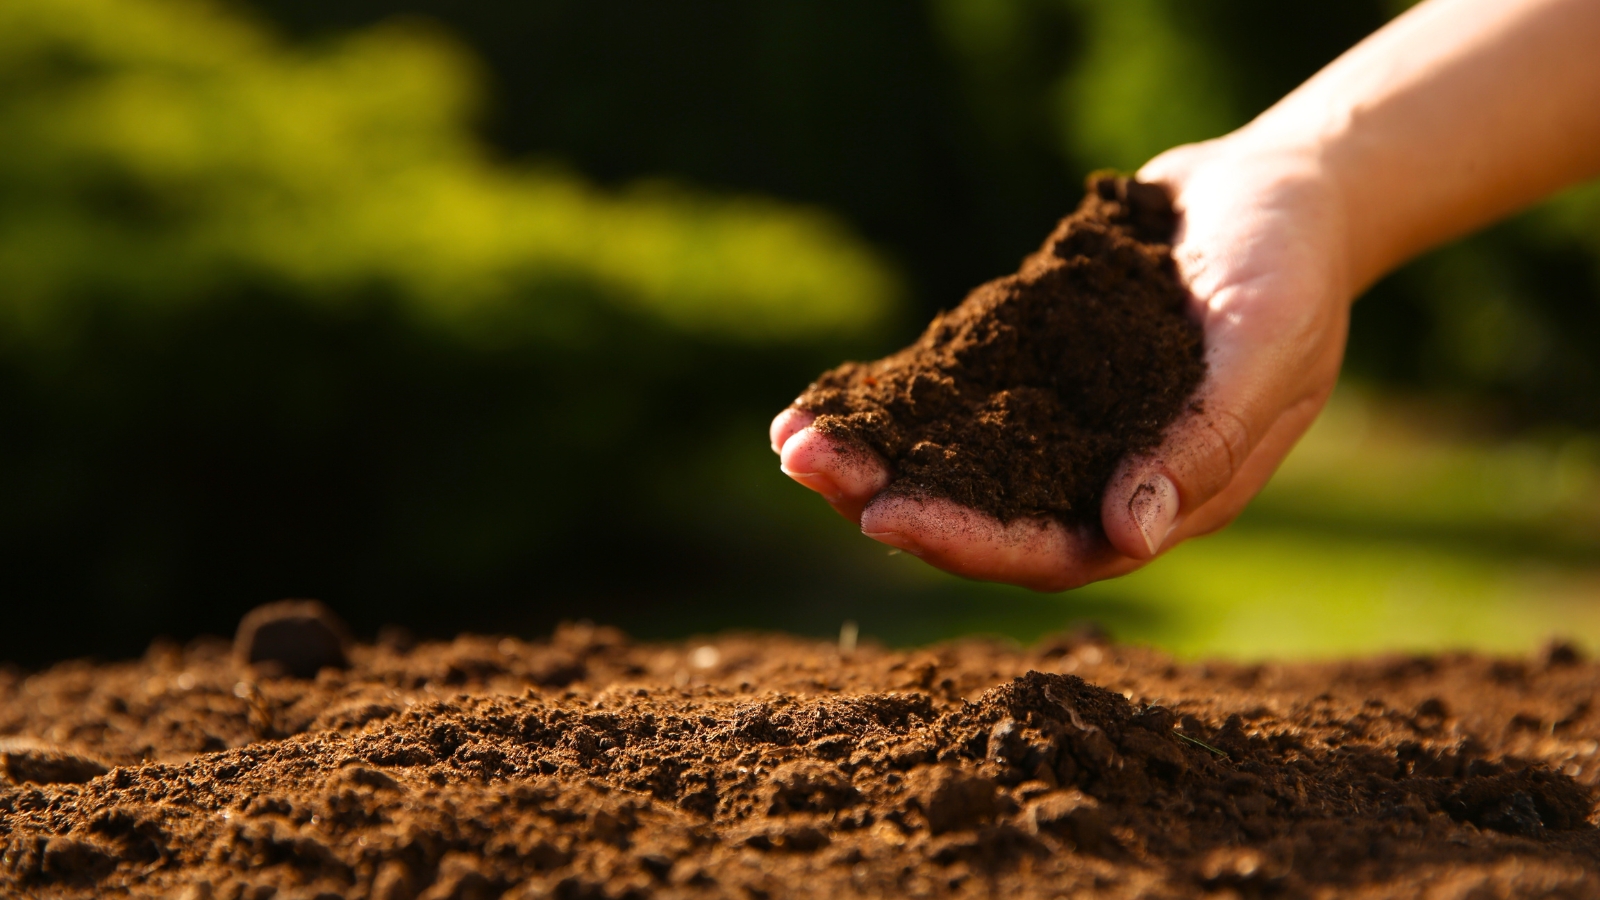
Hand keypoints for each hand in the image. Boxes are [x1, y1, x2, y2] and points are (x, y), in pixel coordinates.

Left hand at [770, 132, 1354, 589]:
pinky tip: (825, 398)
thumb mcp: (1265, 349)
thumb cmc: (1289, 267)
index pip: (1054, 547)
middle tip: (806, 468)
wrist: (1276, 188)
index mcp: (1165, 497)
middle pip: (986, 515)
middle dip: (894, 498)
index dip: (969, 540)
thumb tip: (1128, 535)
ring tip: (792, 439)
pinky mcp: (1030, 371)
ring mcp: (1063, 424)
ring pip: (956, 464)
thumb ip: (1203, 442)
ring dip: (876, 457)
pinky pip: (953, 401)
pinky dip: (892, 403)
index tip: (886, 516)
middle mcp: (1102, 474)